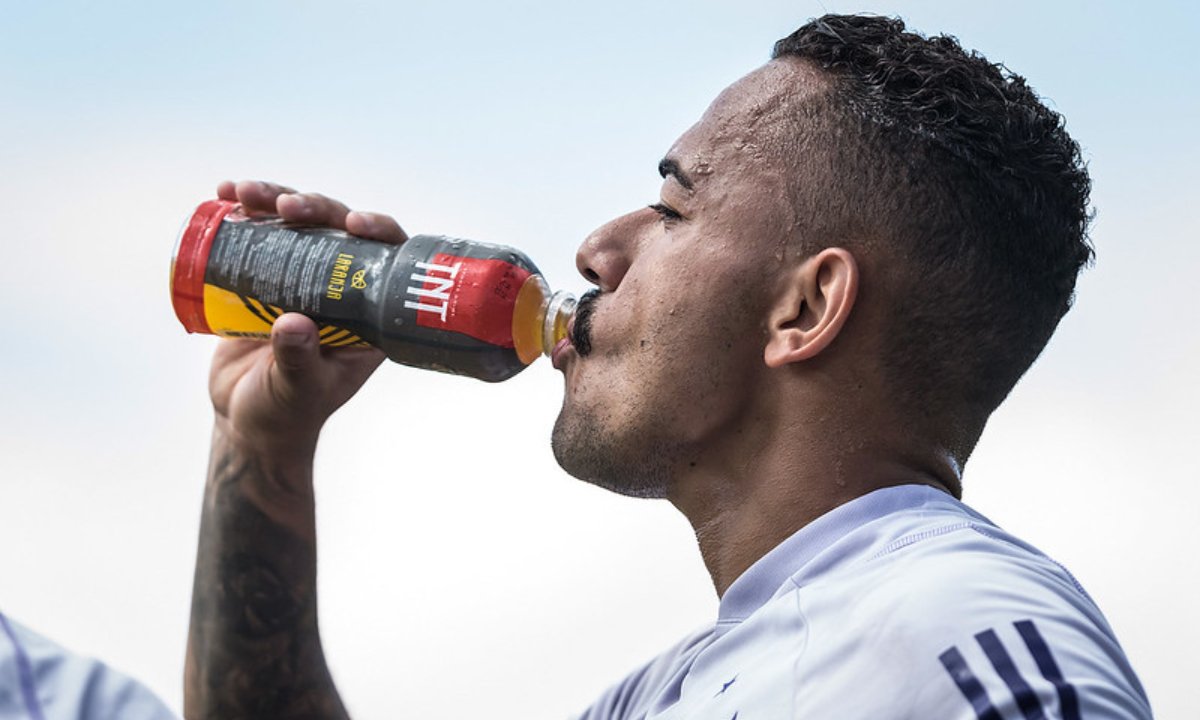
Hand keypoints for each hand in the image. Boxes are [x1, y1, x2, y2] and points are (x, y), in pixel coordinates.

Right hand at [208, 180, 407, 459]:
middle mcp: (344, 290)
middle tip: (286, 206)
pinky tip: (224, 196)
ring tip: (241, 193)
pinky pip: (263, 236)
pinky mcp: (269, 276)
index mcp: (370, 315)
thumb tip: (294, 323)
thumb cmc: (284, 412)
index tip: (354, 223)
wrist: (246, 420)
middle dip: (315, 208)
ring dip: (275, 200)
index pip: (388, 261)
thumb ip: (297, 360)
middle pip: (339, 231)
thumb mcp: (295, 389)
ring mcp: (306, 279)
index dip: (379, 231)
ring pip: (300, 226)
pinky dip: (245, 213)